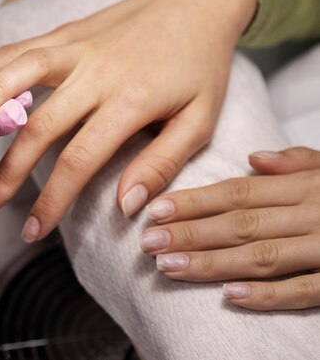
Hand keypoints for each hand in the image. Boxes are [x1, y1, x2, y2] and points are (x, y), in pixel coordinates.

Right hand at [0, 0, 256, 242]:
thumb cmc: (200, 62)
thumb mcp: (200, 119)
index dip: (52, 200)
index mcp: (130, 99)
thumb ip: (162, 163)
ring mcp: (74, 48)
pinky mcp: (62, 33)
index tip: (34, 230)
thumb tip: (125, 204)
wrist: (195, 1)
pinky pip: (14, 50)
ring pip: (15, 76)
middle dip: (6, 172)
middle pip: (38, 127)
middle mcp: (95, 72)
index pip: (80, 159)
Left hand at [142, 147, 319, 310]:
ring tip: (169, 266)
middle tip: (148, 242)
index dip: (194, 202)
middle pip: (241, 224)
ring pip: (262, 256)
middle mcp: (314, 215)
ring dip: (212, 263)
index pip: (239, 193)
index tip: (155, 210)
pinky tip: (228, 295)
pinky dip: (267, 295)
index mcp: (307, 187)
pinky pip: (305, 291)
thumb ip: (297, 162)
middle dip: (189, 233)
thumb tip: (253, 158)